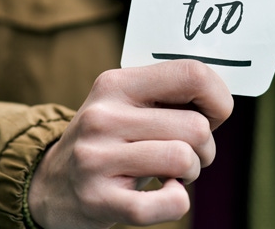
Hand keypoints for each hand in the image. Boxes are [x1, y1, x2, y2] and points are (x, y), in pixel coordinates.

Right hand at [27, 60, 232, 228]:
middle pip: (196, 126)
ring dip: (190, 172)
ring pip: (184, 158)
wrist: (51, 186)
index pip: (192, 73)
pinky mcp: (99, 200)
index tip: (212, 115)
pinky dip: (177, 202)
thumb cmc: (110, 141)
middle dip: (205, 147)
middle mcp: (103, 117)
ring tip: (171, 173)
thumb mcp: (127, 105)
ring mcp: (97, 158)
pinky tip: (162, 193)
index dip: (218, 98)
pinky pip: (169, 202)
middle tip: (186, 154)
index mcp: (116, 84)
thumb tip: (223, 101)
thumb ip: (169, 95)